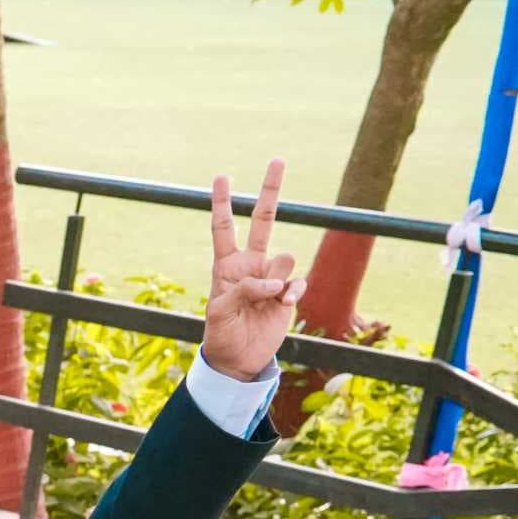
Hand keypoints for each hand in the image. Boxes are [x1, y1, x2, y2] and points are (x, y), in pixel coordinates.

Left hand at [200, 156, 293, 383]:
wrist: (239, 359)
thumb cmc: (221, 334)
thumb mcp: (220, 312)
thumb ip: (243, 291)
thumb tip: (274, 282)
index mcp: (226, 265)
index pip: (224, 228)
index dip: (222, 203)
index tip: (222, 177)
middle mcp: (251, 264)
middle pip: (264, 220)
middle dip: (271, 190)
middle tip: (278, 159)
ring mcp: (271, 276)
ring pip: (285, 257)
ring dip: (278, 278)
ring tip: (268, 299)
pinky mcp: (288, 291)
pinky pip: (297, 281)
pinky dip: (292, 291)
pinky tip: (284, 304)